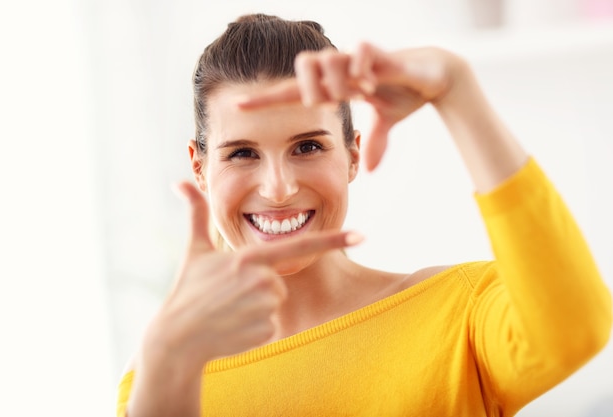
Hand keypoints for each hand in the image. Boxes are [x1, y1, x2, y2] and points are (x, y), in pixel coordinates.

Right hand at [140, 181, 362, 376]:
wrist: (177, 338)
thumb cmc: (187, 291)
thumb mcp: (195, 250)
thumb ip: (196, 213)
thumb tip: (180, 181)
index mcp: (250, 257)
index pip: (300, 245)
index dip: (334, 239)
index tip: (362, 234)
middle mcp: (263, 281)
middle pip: (280, 281)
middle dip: (260, 287)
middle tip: (230, 295)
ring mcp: (266, 308)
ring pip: (276, 303)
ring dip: (257, 307)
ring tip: (230, 310)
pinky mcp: (267, 331)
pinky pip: (273, 325)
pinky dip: (256, 327)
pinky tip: (233, 328)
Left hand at [238, 43, 465, 170]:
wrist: (435, 74)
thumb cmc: (405, 94)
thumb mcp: (386, 123)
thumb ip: (374, 141)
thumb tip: (369, 169)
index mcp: (335, 87)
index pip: (291, 93)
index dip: (265, 100)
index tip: (236, 106)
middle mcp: (341, 70)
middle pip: (302, 68)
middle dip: (311, 89)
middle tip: (333, 102)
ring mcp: (358, 59)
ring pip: (326, 59)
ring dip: (340, 82)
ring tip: (363, 92)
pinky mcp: (379, 52)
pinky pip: (358, 52)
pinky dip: (361, 69)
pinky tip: (372, 83)